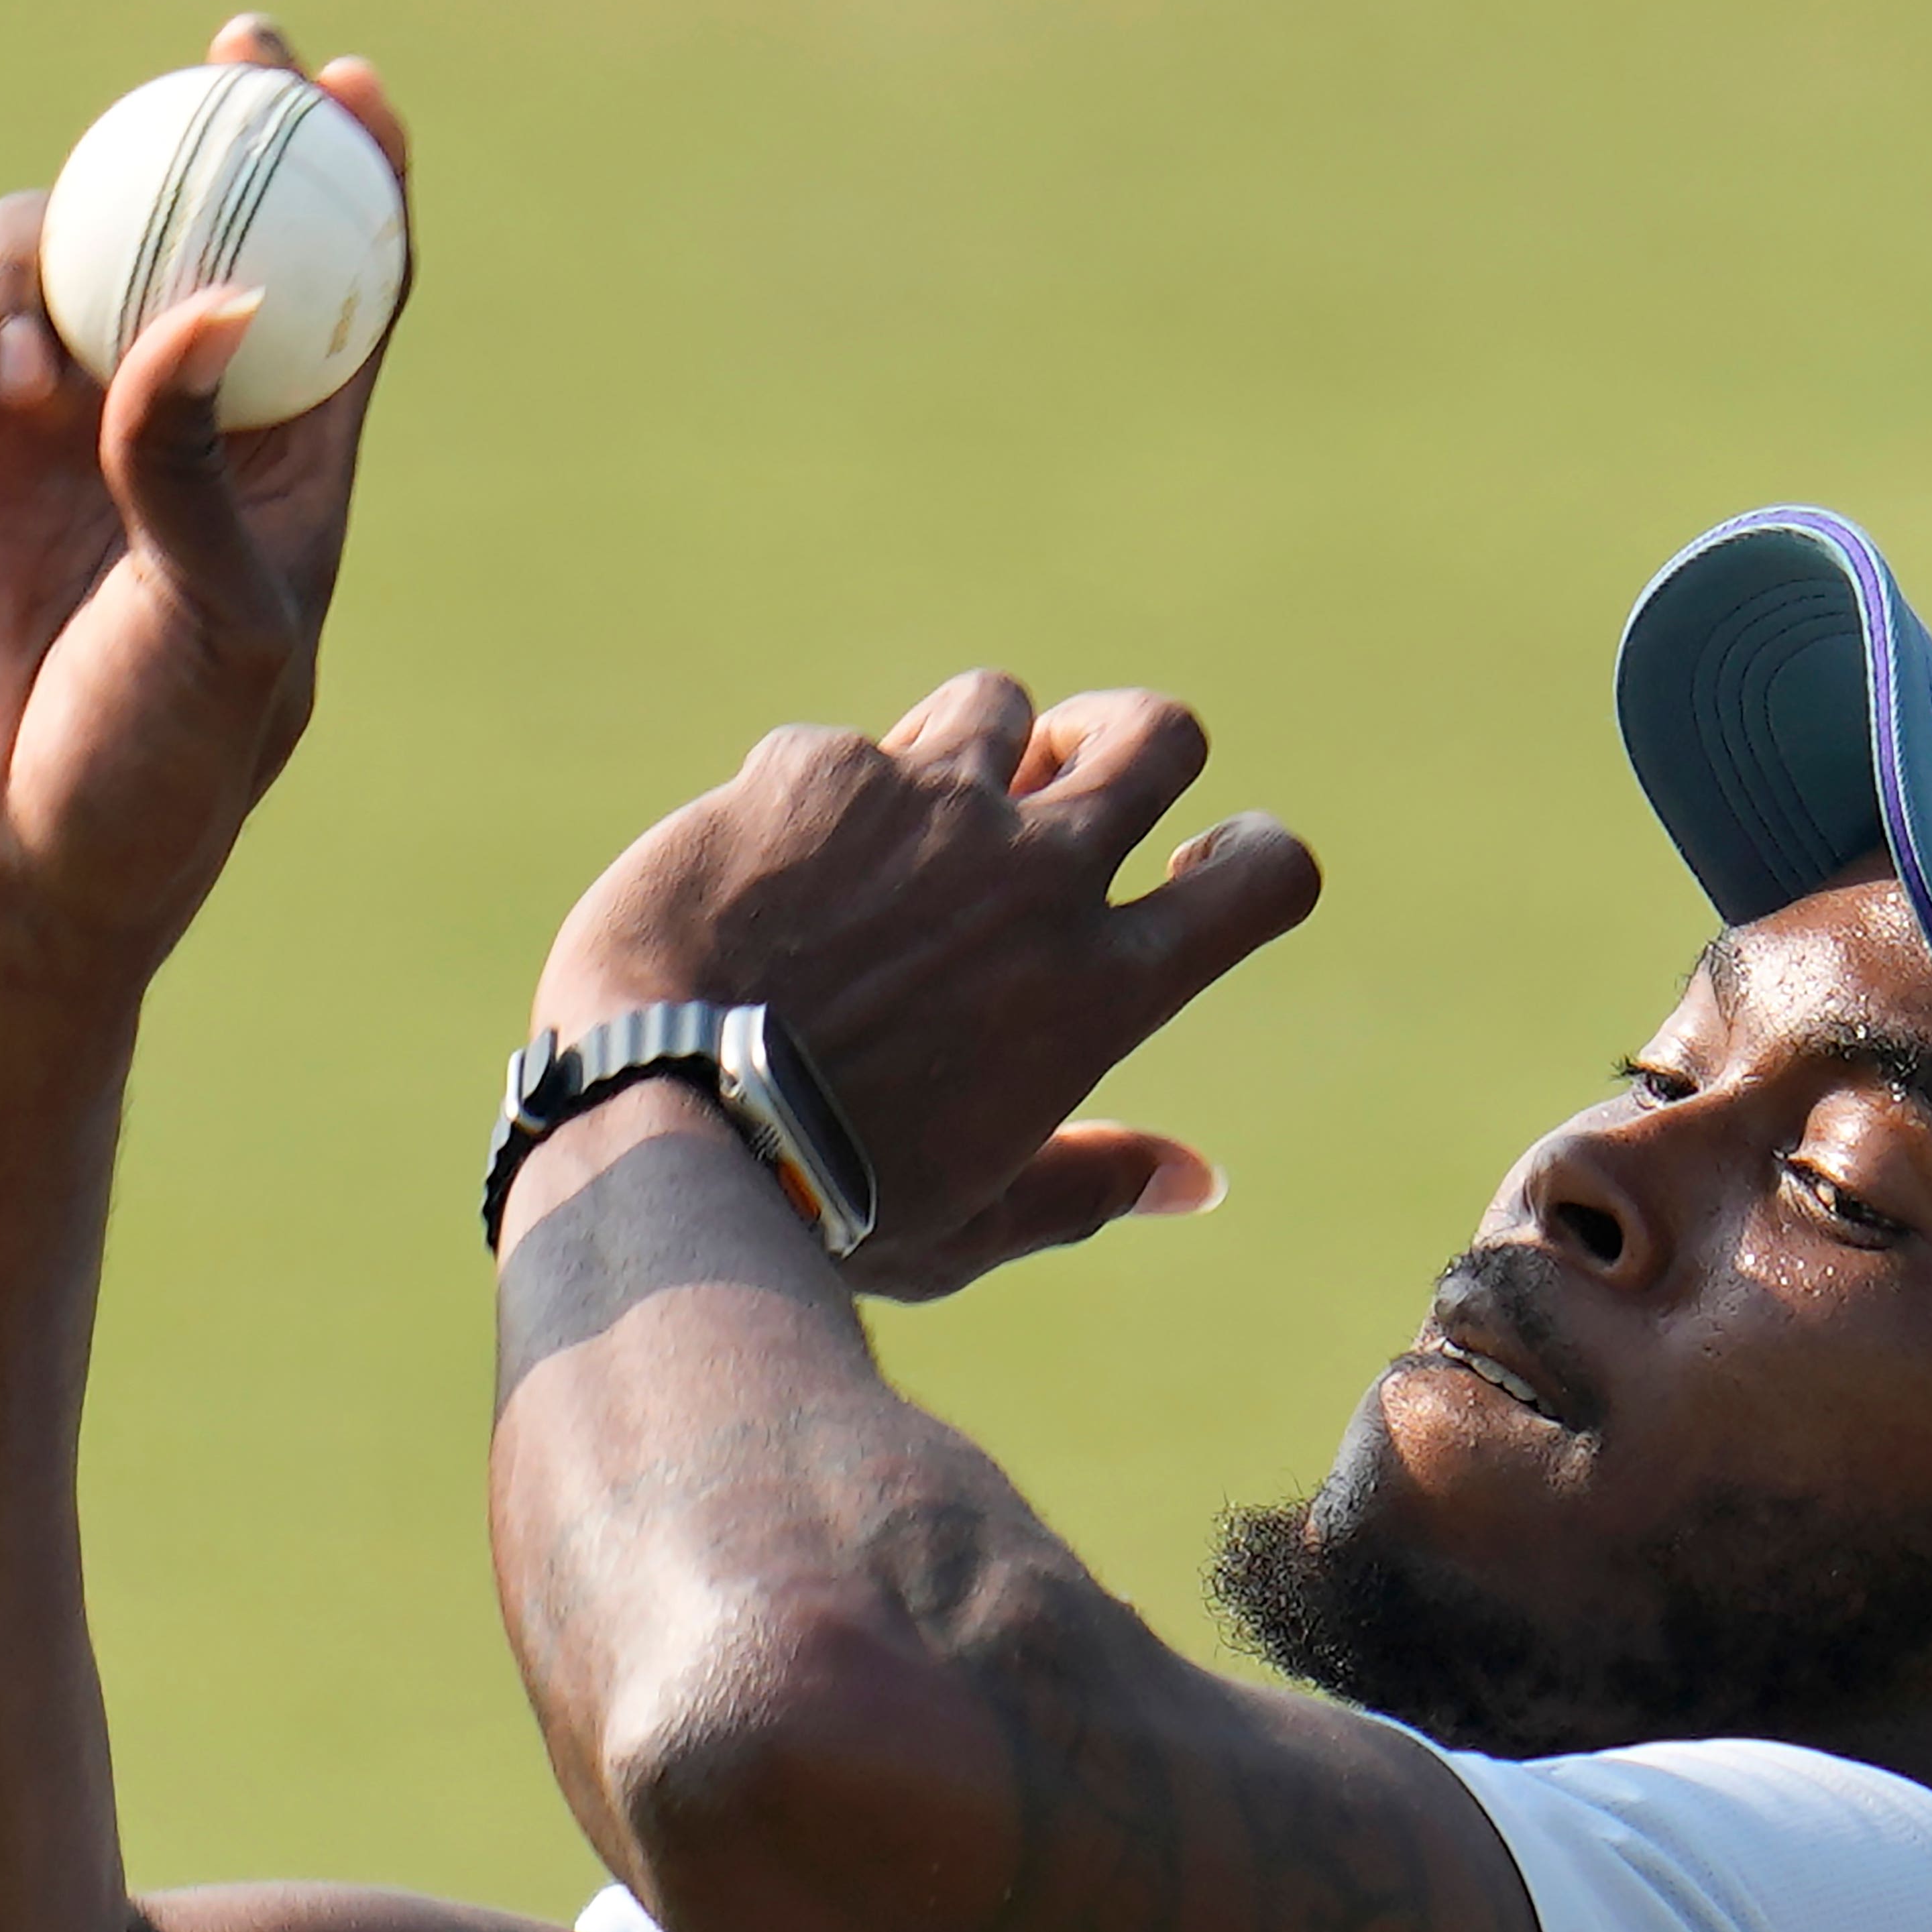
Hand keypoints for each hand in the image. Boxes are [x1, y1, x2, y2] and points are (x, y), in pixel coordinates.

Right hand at [0, 17, 411, 1023]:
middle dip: (199, 135)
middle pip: (189, 233)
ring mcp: (41, 439)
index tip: (345, 90)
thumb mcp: (221, 625)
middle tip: (217, 64)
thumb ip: (204, 464)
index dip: (350, 182)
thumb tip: (214, 300)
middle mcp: (165, 437)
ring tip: (30, 390)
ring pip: (48, 257)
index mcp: (281, 476)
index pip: (337, 296)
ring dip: (41, 269)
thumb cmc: (146, 781)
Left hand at [531, 672, 1322, 1299]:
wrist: (667, 1128)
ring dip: (968, 753)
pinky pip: (841, 753)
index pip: (1264, 876)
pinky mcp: (816, 772)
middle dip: (1126, 745)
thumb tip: (1195, 1178)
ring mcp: (927, 807)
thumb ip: (1090, 1186)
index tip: (1198, 865)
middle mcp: (1035, 877)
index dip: (1255, 856)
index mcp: (1098, 990)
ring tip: (892, 833)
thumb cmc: (820, 1206)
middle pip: (1160, 734)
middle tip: (1065, 786)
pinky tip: (756, 882)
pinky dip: (815, 804)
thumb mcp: (970, 1226)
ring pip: (998, 706)